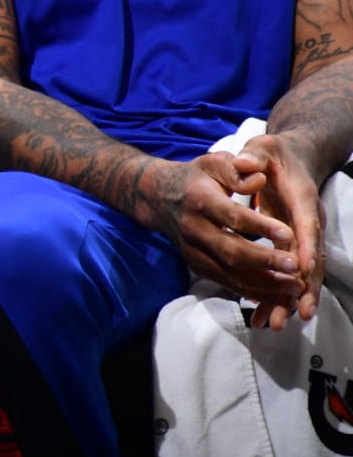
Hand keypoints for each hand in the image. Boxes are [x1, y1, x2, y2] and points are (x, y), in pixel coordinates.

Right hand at [148, 152, 307, 312]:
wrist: (160, 199)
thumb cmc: (197, 178)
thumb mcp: (214, 163)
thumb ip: (237, 171)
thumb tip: (260, 179)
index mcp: (199, 199)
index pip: (233, 217)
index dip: (261, 227)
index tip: (290, 235)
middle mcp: (193, 229)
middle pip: (231, 251)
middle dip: (265, 262)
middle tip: (296, 267)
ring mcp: (193, 251)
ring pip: (229, 273)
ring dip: (264, 284)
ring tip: (295, 286)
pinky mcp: (197, 266)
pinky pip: (226, 283)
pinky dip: (252, 292)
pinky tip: (277, 293)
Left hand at [233, 133, 325, 329]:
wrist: (287, 159)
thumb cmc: (272, 154)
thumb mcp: (261, 148)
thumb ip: (253, 156)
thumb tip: (245, 164)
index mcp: (302, 199)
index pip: (307, 225)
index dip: (306, 247)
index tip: (302, 270)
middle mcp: (308, 222)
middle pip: (310, 259)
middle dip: (303, 287)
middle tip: (297, 313)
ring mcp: (302, 236)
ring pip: (301, 273)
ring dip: (290, 299)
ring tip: (277, 324)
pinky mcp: (291, 245)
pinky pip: (288, 273)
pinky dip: (279, 294)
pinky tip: (266, 315)